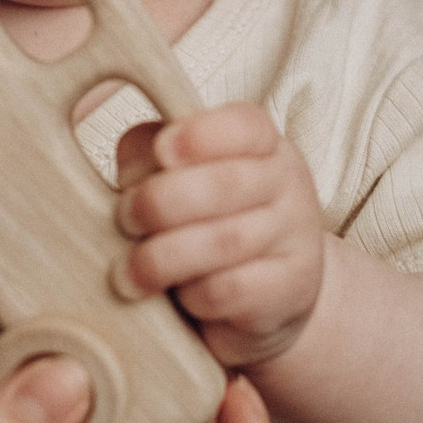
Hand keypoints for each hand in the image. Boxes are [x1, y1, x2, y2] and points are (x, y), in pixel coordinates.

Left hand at [113, 103, 323, 367]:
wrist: (261, 293)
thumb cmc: (207, 221)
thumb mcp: (179, 176)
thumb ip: (150, 158)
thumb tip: (133, 169)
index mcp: (263, 144)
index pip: (244, 126)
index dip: (200, 135)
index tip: (161, 150)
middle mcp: (287, 183)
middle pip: (227, 183)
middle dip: (161, 202)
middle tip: (126, 219)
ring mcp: (296, 237)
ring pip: (225, 241)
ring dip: (163, 256)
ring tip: (127, 272)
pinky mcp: (291, 289)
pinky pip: (231, 290)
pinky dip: (192, 294)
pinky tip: (177, 296)